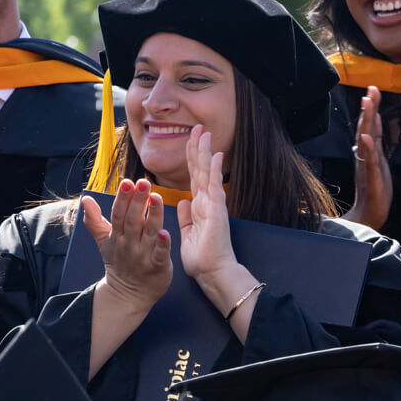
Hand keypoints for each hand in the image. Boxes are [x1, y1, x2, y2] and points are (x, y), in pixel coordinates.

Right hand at [81, 178, 171, 310]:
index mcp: (117, 236)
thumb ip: (94, 220)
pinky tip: (165, 233)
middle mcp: (129, 244)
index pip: (118, 214)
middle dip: (137, 201)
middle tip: (143, 182)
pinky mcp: (157, 267)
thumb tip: (85, 199)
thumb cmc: (119, 263)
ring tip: (156, 197)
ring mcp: (143, 256)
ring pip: (148, 233)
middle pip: (132, 220)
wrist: (128, 295)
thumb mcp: (104, 241)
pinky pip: (159, 255)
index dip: (122, 198)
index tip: (127, 182)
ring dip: (152, 215)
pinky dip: (163, 245)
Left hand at [178, 125, 236, 281]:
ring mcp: (213, 204)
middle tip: (198, 127)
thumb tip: (183, 202)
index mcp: (199, 207)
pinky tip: (215, 153)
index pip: (193, 176)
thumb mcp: (187, 234)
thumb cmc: (202, 259)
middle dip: (198, 147)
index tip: (190, 140)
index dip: (191, 158)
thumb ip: (185, 217)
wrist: (213, 274)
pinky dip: (214, 169)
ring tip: (204, 132)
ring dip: (205, 151)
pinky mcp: (217, 210)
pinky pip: (213, 185)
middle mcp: (207, 202)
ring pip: (206, 172)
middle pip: (200, 169)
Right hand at [345, 85, 391, 228]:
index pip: (370, 126)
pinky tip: (365, 137)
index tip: (373, 90)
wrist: (369, 215)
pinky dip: (366, 148)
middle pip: (366, 127)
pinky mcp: (371, 177)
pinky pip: (368, 160)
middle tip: (370, 88)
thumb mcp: (376, 164)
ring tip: (368, 103)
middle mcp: (365, 156)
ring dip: (366, 120)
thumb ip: (373, 145)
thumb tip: (371, 126)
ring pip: (366, 139)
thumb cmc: (375, 191)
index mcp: (370, 153)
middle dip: (369, 107)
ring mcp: (367, 165)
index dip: (372, 108)